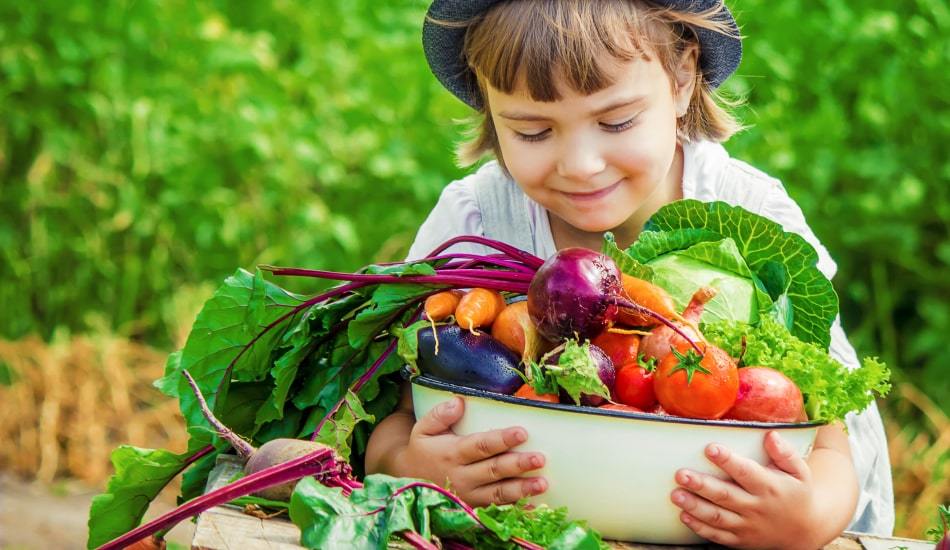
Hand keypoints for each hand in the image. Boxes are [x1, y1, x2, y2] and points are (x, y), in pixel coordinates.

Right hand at [394, 396, 547, 505]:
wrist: (408, 481)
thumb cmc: (423, 449)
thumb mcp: (423, 429)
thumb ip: (440, 415)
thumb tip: (458, 402)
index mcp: (452, 453)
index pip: (480, 445)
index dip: (501, 439)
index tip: (522, 432)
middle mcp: (462, 476)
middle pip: (494, 470)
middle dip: (518, 464)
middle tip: (540, 458)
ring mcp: (469, 495)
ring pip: (499, 493)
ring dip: (522, 489)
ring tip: (542, 483)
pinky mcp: (474, 507)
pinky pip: (497, 509)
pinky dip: (516, 508)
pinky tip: (533, 505)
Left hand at [670, 431, 821, 548]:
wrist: (806, 530)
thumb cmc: (798, 494)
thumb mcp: (800, 472)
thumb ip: (784, 453)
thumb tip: (771, 434)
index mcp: (770, 487)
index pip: (746, 472)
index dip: (728, 461)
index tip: (710, 448)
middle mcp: (756, 507)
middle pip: (725, 496)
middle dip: (701, 485)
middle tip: (680, 474)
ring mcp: (747, 526)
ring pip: (718, 517)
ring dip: (695, 507)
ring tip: (676, 494)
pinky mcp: (740, 540)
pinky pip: (718, 536)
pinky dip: (700, 528)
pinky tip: (684, 516)